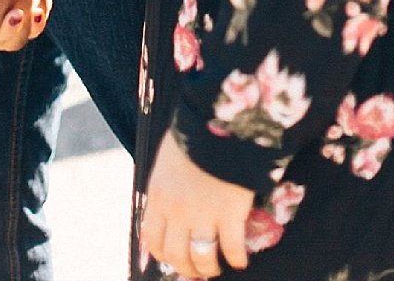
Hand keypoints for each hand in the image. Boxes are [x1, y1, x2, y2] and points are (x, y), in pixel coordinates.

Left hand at [139, 128, 253, 276]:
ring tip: (216, 267)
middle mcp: (176, 211)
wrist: (215, 126)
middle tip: (196, 270)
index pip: (153, 239)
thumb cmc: (191, 138)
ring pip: (202, 258)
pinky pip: (232, 249)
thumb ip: (166, 187)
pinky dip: (237, 259)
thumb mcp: (166, 163)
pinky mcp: (229, 215)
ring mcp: (202, 215)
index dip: (163, 255)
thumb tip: (167, 204)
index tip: (173, 259)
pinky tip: (240, 260)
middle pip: (176, 254)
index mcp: (158, 197)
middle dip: (186, 267)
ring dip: (209, 268)